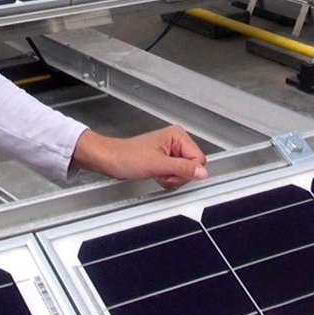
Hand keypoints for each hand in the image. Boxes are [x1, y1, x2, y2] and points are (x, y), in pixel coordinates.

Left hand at [72, 125, 207, 189]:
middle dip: (178, 175)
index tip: (170, 171)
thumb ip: (182, 168)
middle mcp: (177, 141)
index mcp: (178, 135)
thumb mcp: (157, 165)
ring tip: (157, 172)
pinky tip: (156, 174)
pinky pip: (176, 174)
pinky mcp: (166, 160)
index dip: (187, 171)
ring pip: (186, 173)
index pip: (199, 159)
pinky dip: (167, 178)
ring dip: (172, 178)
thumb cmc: (127, 157)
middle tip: (161, 172)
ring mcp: (172, 151)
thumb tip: (203, 172)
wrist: (110, 160)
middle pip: (193, 167)